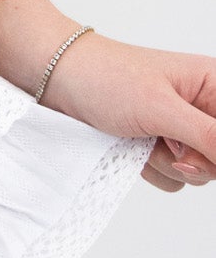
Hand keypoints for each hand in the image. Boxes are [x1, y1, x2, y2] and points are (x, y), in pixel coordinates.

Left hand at [38, 32, 215, 193]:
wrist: (57, 80)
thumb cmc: (106, 77)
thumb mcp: (162, 108)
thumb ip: (209, 136)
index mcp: (214, 86)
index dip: (215, 148)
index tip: (189, 147)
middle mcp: (202, 109)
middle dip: (193, 158)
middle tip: (164, 139)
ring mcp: (180, 131)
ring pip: (199, 175)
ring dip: (166, 163)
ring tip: (141, 133)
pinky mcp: (159, 148)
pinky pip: (173, 180)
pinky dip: (151, 169)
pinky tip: (131, 145)